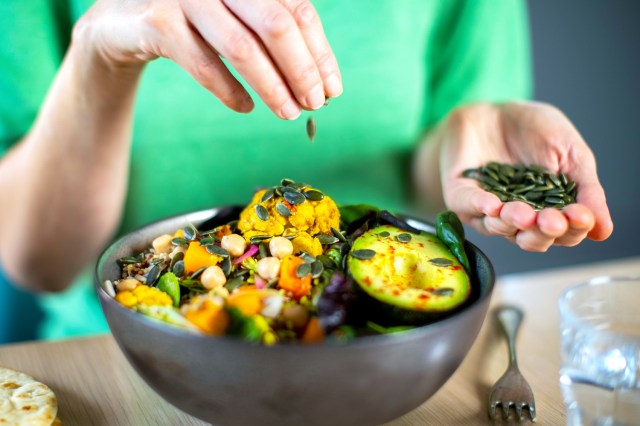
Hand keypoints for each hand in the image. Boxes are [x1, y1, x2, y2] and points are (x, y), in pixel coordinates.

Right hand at [75, 0, 342, 118]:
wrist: (121, 19)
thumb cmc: (194, 20)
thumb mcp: (237, 16)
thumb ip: (273, 34)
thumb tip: (322, 80)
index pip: (298, 9)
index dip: (320, 52)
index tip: (333, 89)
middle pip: (277, 24)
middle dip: (302, 70)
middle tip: (315, 104)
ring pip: (241, 47)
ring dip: (272, 87)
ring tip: (289, 113)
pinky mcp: (157, 21)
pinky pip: (202, 64)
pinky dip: (229, 90)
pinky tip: (246, 107)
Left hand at [417, 101, 612, 251]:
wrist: (494, 109)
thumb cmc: (535, 131)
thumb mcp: (571, 154)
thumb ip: (587, 189)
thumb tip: (604, 229)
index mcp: (549, 211)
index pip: (564, 232)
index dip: (573, 228)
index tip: (581, 216)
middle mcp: (518, 219)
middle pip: (533, 240)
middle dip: (543, 232)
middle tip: (551, 221)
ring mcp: (487, 211)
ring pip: (500, 228)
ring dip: (512, 222)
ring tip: (522, 213)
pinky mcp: (461, 196)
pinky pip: (468, 206)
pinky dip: (480, 206)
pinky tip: (492, 204)